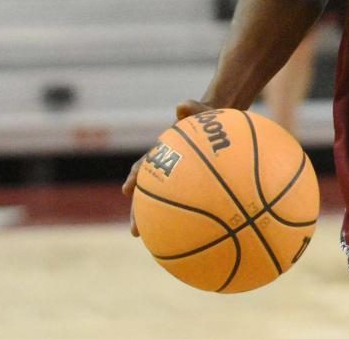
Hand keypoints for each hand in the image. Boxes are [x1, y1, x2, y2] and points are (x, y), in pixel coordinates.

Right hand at [121, 99, 215, 236]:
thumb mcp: (202, 111)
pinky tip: (197, 238)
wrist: (221, 122)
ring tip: (158, 243)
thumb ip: (193, 108)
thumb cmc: (209, 116)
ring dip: (160, 221)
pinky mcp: (195, 185)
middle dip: (140, 212)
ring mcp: (181, 178)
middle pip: (149, 193)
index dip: (134, 177)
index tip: (127, 189)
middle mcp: (168, 169)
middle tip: (135, 232)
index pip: (144, 167)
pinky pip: (191, 203)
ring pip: (167, 203)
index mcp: (165, 152)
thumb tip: (182, 106)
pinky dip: (190, 220)